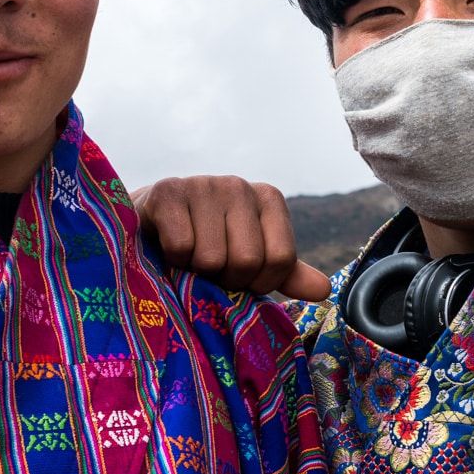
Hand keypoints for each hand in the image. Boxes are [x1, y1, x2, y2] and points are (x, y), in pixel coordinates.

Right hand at [131, 176, 331, 301]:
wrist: (149, 225)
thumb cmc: (206, 244)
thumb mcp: (249, 259)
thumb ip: (285, 273)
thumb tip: (324, 289)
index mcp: (269, 198)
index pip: (281, 260)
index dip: (258, 283)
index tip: (238, 277)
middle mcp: (239, 185)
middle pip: (247, 261)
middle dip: (224, 279)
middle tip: (208, 270)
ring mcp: (203, 184)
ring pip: (211, 259)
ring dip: (195, 271)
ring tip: (188, 257)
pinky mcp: (167, 191)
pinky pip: (181, 248)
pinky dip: (172, 260)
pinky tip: (166, 246)